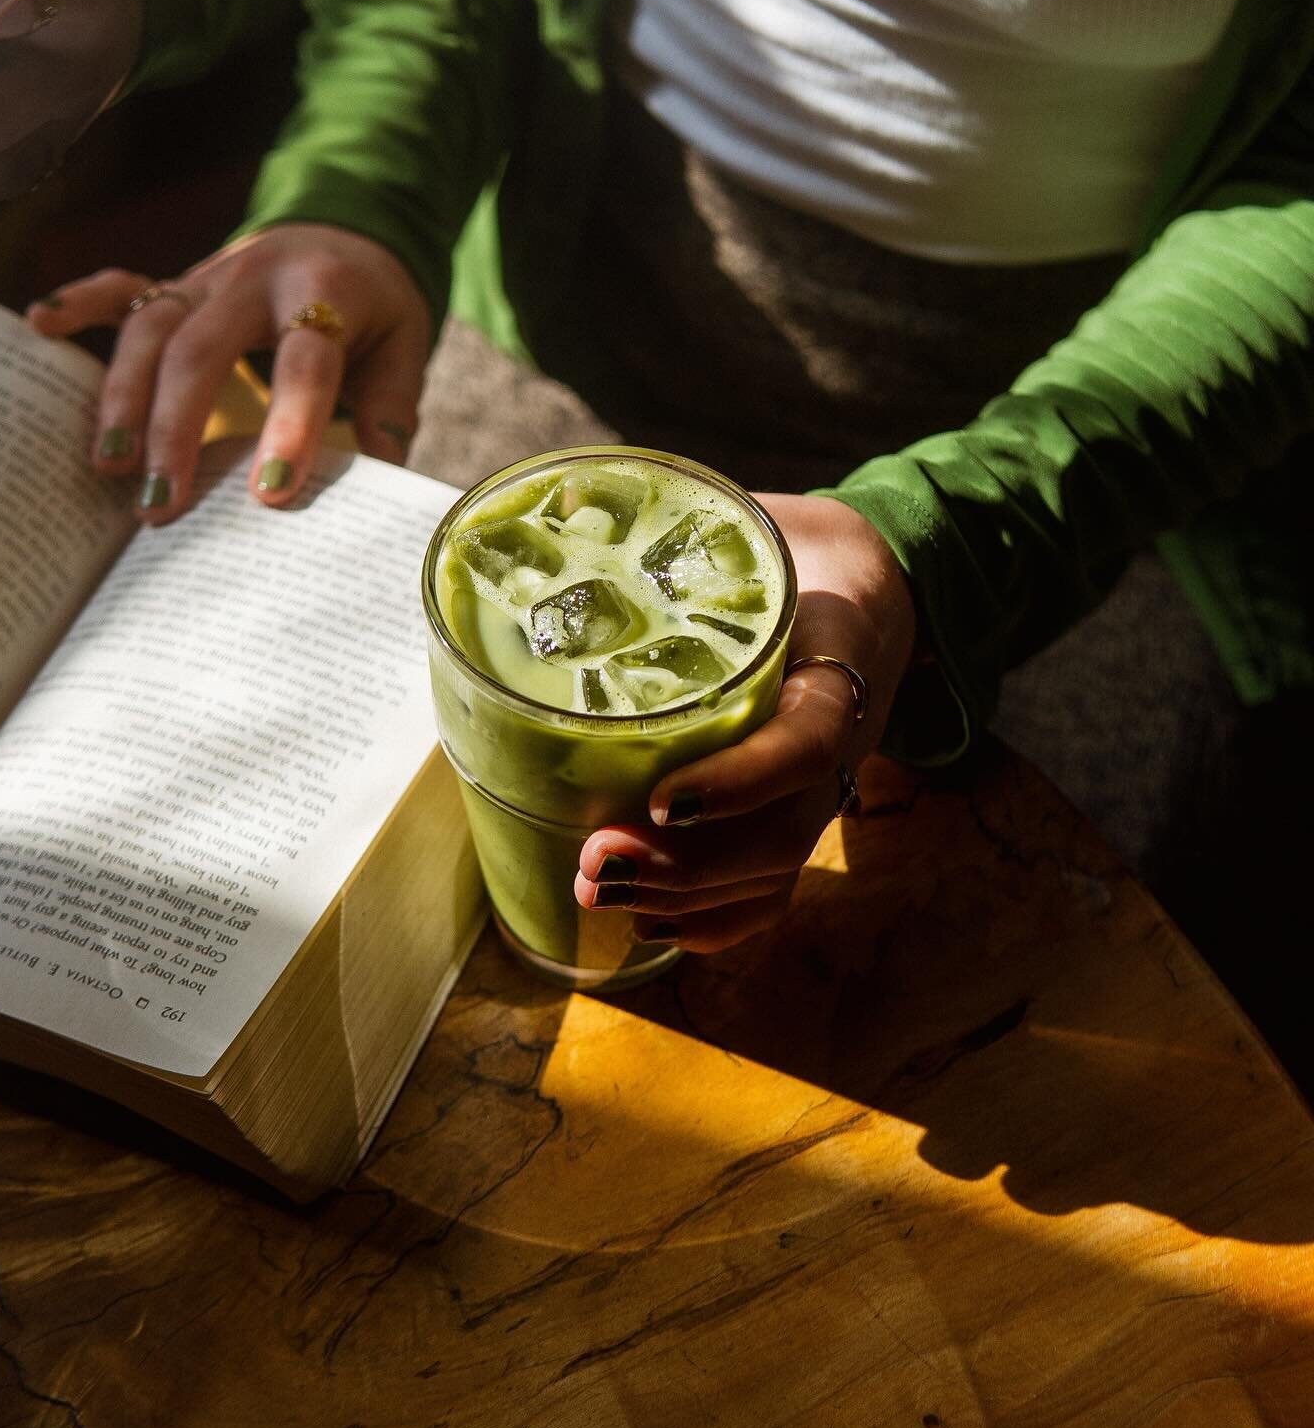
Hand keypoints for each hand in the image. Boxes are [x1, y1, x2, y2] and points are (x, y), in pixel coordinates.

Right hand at [26, 224, 432, 520]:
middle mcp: (256, 278)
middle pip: (203, 348)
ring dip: (124, 398)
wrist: (348, 234)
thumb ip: (390, 409)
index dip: (290, 425)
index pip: (306, 363)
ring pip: (152, 328)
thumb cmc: (375, 312)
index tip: (268, 493)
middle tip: (161, 505)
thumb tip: (378, 479)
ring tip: (110, 467)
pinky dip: (79, 303)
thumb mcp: (404, 349)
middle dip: (177, 428)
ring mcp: (208, 277)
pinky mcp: (177, 283)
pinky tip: (39, 325)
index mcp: (326, 293)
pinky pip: (122, 287)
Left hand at [575, 493, 918, 952]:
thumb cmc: (793, 554)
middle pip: (780, 837)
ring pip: (769, 875)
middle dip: (685, 866)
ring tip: (595, 889)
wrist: (867, 582)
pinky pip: (769, 892)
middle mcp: (839, 740)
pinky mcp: (798, 815)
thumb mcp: (757, 526)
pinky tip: (647, 922)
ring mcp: (822, 787)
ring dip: (682, 899)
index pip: (806, 742)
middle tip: (594, 862)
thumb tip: (560, 504)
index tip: (661, 798)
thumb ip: (677, 524)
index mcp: (835, 661)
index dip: (740, 782)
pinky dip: (711, 922)